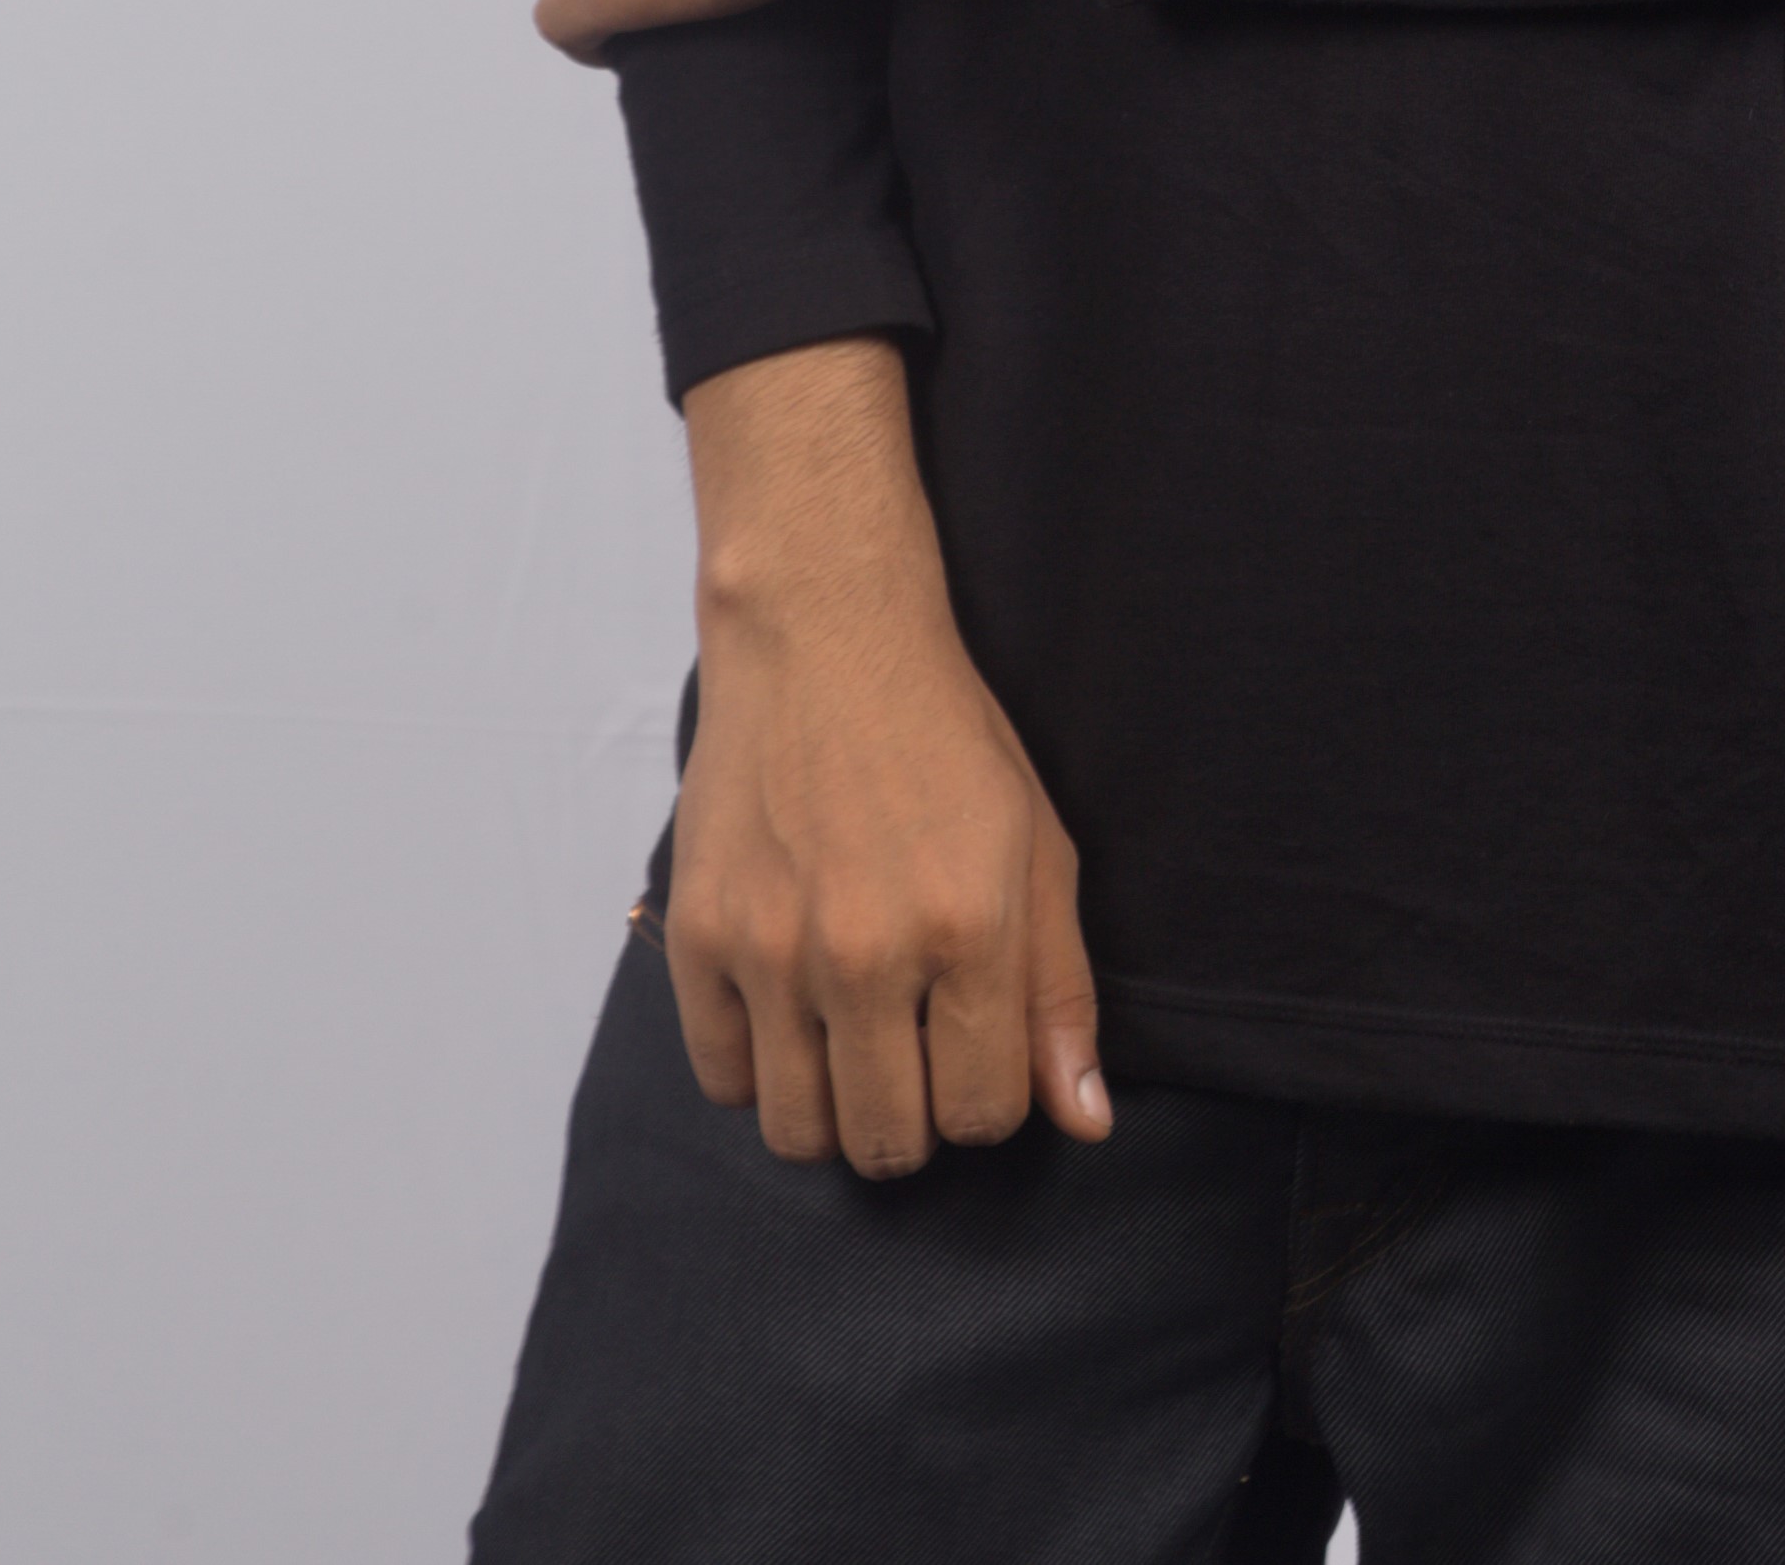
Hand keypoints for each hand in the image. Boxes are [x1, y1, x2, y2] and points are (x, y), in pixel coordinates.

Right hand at [670, 341, 1108, 1170]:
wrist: (824, 639)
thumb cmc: (946, 740)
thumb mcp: (1038, 847)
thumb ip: (1060, 993)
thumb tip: (1086, 1124)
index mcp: (969, 926)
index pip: (983, 1115)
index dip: (989, 1101)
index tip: (976, 1051)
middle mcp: (866, 949)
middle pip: (888, 1144)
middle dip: (914, 1120)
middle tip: (915, 1055)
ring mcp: (771, 947)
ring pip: (799, 1132)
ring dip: (834, 1111)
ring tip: (853, 1044)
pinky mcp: (698, 935)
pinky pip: (722, 1081)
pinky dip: (759, 1069)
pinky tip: (790, 1011)